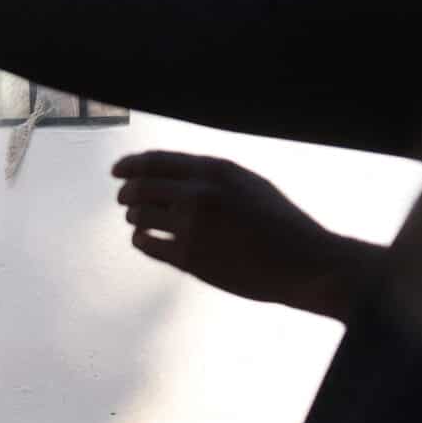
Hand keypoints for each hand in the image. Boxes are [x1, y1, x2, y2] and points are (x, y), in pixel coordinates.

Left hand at [114, 152, 380, 319]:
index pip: (154, 161)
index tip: (117, 172)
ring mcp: (191, 227)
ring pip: (137, 216)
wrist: (304, 262)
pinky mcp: (188, 258)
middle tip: (125, 200)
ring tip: (141, 221)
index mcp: (215, 170)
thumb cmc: (278, 222)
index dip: (129, 165)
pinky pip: (145, 244)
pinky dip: (140, 240)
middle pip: (138, 188)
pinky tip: (146, 239)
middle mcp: (199, 194)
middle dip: (127, 193)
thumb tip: (164, 171)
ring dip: (134, 217)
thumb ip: (209, 175)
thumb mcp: (247, 183)